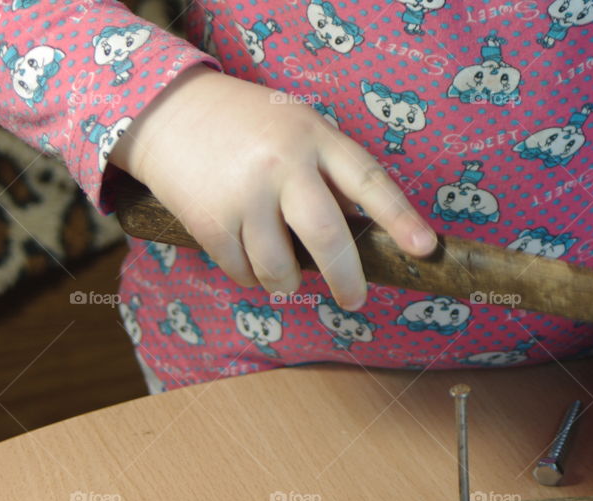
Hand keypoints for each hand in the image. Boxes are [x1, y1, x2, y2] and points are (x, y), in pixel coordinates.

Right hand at [110, 65, 436, 308]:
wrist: (168, 109)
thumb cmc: (250, 127)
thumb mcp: (299, 128)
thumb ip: (331, 173)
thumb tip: (365, 237)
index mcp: (316, 137)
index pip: (369, 182)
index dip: (399, 218)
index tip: (424, 248)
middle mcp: (283, 162)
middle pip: (327, 237)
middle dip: (347, 279)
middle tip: (354, 299)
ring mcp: (244, 191)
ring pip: (281, 268)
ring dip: (287, 284)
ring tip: (286, 275)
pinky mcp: (209, 218)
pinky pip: (243, 272)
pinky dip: (251, 277)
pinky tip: (248, 258)